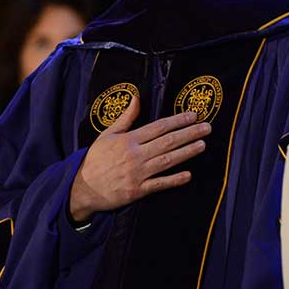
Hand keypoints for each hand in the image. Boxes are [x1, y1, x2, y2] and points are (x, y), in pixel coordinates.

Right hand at [69, 95, 210, 222]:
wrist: (81, 188)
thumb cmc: (95, 159)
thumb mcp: (107, 134)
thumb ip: (125, 118)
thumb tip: (137, 98)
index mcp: (129, 140)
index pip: (159, 127)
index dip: (178, 120)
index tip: (193, 115)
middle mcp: (135, 155)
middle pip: (168, 142)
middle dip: (190, 133)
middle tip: (207, 128)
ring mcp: (137, 174)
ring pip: (167, 161)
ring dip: (187, 152)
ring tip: (202, 145)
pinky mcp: (137, 191)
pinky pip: (159, 184)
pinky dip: (174, 180)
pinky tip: (188, 175)